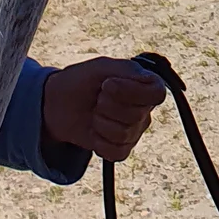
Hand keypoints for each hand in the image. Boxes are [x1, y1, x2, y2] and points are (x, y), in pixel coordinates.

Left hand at [41, 58, 166, 163]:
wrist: (61, 103)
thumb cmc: (83, 80)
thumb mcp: (103, 66)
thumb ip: (126, 71)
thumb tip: (143, 82)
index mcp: (146, 84)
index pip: (157, 94)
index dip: (132, 92)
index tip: (108, 85)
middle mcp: (145, 108)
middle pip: (137, 115)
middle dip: (107, 106)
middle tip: (97, 98)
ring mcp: (134, 130)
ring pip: (124, 134)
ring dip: (101, 123)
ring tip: (94, 114)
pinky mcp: (121, 148)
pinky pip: (117, 152)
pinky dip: (99, 142)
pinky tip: (94, 131)